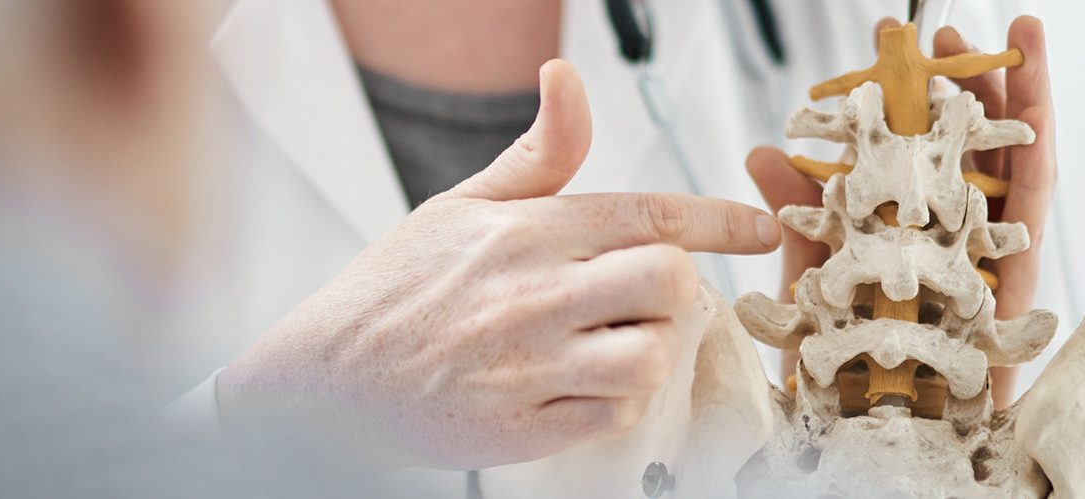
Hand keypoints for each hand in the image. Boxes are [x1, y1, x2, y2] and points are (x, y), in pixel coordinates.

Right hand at [217, 60, 782, 470]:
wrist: (327, 380)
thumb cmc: (396, 289)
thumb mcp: (463, 204)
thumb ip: (539, 153)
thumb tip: (567, 80)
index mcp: (526, 232)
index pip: (649, 215)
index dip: (720, 220)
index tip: (758, 227)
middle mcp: (532, 295)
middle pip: (666, 284)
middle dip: (677, 289)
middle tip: (649, 297)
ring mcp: (528, 366)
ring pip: (649, 356)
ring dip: (650, 350)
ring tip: (617, 343)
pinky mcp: (522, 427)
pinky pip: (612, 415)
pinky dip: (613, 402)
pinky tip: (584, 385)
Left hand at [747, 16, 1056, 407]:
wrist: (881, 444)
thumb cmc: (846, 379)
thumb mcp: (809, 286)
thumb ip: (801, 220)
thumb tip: (764, 154)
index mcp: (903, 241)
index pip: (909, 158)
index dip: (906, 105)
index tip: (891, 53)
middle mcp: (950, 247)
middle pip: (969, 152)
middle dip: (967, 86)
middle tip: (951, 30)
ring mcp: (987, 265)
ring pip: (1011, 167)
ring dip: (1019, 101)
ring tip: (1016, 39)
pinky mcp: (1015, 290)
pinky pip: (1031, 218)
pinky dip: (1039, 161)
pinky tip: (1038, 115)